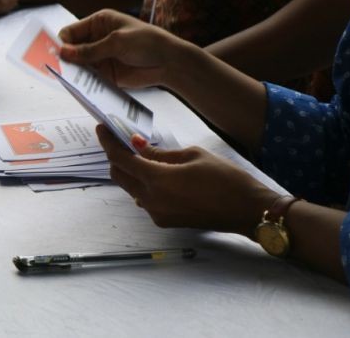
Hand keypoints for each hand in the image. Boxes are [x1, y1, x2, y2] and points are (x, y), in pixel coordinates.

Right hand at [57, 9, 190, 89]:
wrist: (169, 62)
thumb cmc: (146, 42)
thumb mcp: (117, 42)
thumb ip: (90, 50)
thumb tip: (63, 53)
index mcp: (99, 22)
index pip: (71, 32)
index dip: (61, 42)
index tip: (53, 54)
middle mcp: (96, 39)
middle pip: (72, 49)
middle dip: (64, 58)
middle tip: (53, 69)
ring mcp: (100, 57)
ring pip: (79, 65)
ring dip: (72, 72)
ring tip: (64, 80)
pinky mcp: (106, 73)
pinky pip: (89, 78)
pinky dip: (83, 82)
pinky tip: (77, 87)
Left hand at [98, 126, 277, 235]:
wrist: (247, 210)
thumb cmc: (226, 179)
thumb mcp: (192, 156)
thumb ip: (160, 153)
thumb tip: (137, 145)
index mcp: (157, 180)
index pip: (121, 159)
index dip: (108, 142)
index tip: (102, 129)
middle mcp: (151, 199)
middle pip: (119, 176)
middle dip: (115, 156)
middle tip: (117, 139)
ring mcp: (157, 213)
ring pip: (130, 188)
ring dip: (128, 171)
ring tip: (135, 153)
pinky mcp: (165, 221)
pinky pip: (144, 199)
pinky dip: (142, 184)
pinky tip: (152, 172)